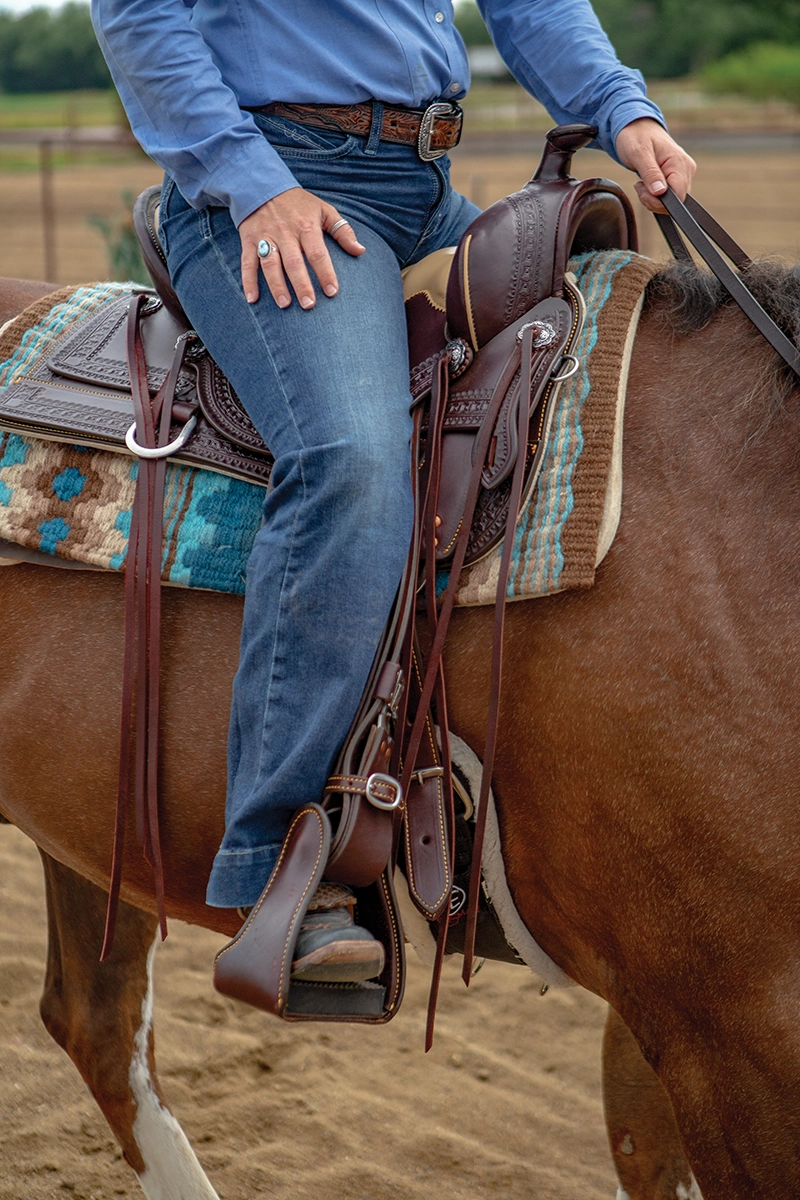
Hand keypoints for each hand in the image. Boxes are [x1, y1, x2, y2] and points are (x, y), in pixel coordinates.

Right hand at [238, 187, 364, 307]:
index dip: (325, 273)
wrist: (262, 184)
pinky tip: (253, 299)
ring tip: (285, 304)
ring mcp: (265, 236)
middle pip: (294, 262)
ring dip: (277, 285)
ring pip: (270, 264)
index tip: (332, 292)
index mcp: (306, 226)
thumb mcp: (323, 209)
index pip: (317, 253)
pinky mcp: (249, 240)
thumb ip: (342, 230)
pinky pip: (248, 262)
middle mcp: (285, 233)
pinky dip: (248, 281)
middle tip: (309, 305)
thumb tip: (360, 250)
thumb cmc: (298, 203)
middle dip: (301, 285)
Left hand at [615, 118, 695, 213]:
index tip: (643, 190)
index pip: (679, 195)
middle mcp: (686, 169)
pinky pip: (669, 197)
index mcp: (679, 162)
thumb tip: (660, 192)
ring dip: (653, 199)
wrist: (637, 128)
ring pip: (672, 201)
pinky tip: (647, 185)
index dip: (660, 201)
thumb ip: (650, 173)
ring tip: (642, 183)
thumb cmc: (636, 137)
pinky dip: (655, 197)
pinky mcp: (677, 178)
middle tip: (640, 186)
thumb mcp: (639, 153)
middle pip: (676, 201)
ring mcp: (683, 173)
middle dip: (654, 201)